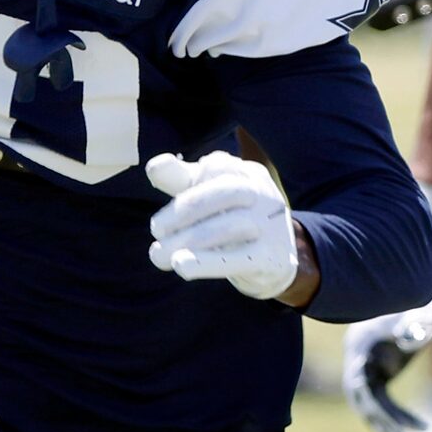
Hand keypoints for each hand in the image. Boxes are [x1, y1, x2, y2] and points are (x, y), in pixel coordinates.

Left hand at [146, 151, 299, 298]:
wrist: (276, 262)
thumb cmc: (233, 221)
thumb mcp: (209, 196)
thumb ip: (182, 179)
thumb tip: (155, 165)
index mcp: (249, 173)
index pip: (215, 167)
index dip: (183, 191)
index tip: (159, 223)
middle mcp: (264, 194)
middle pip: (224, 192)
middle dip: (184, 210)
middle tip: (156, 231)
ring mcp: (271, 226)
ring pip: (229, 226)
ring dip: (187, 240)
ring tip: (159, 256)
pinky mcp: (272, 258)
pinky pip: (240, 258)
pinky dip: (208, 262)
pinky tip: (182, 266)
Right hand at [344, 297, 431, 431]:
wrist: (413, 283)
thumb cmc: (418, 296)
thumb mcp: (421, 309)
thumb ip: (417, 323)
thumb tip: (415, 337)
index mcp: (360, 347)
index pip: (359, 386)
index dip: (375, 409)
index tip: (395, 427)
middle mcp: (358, 360)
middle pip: (363, 403)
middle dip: (384, 428)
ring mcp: (367, 367)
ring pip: (372, 407)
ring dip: (390, 429)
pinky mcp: (380, 372)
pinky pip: (385, 401)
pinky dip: (401, 415)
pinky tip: (421, 426)